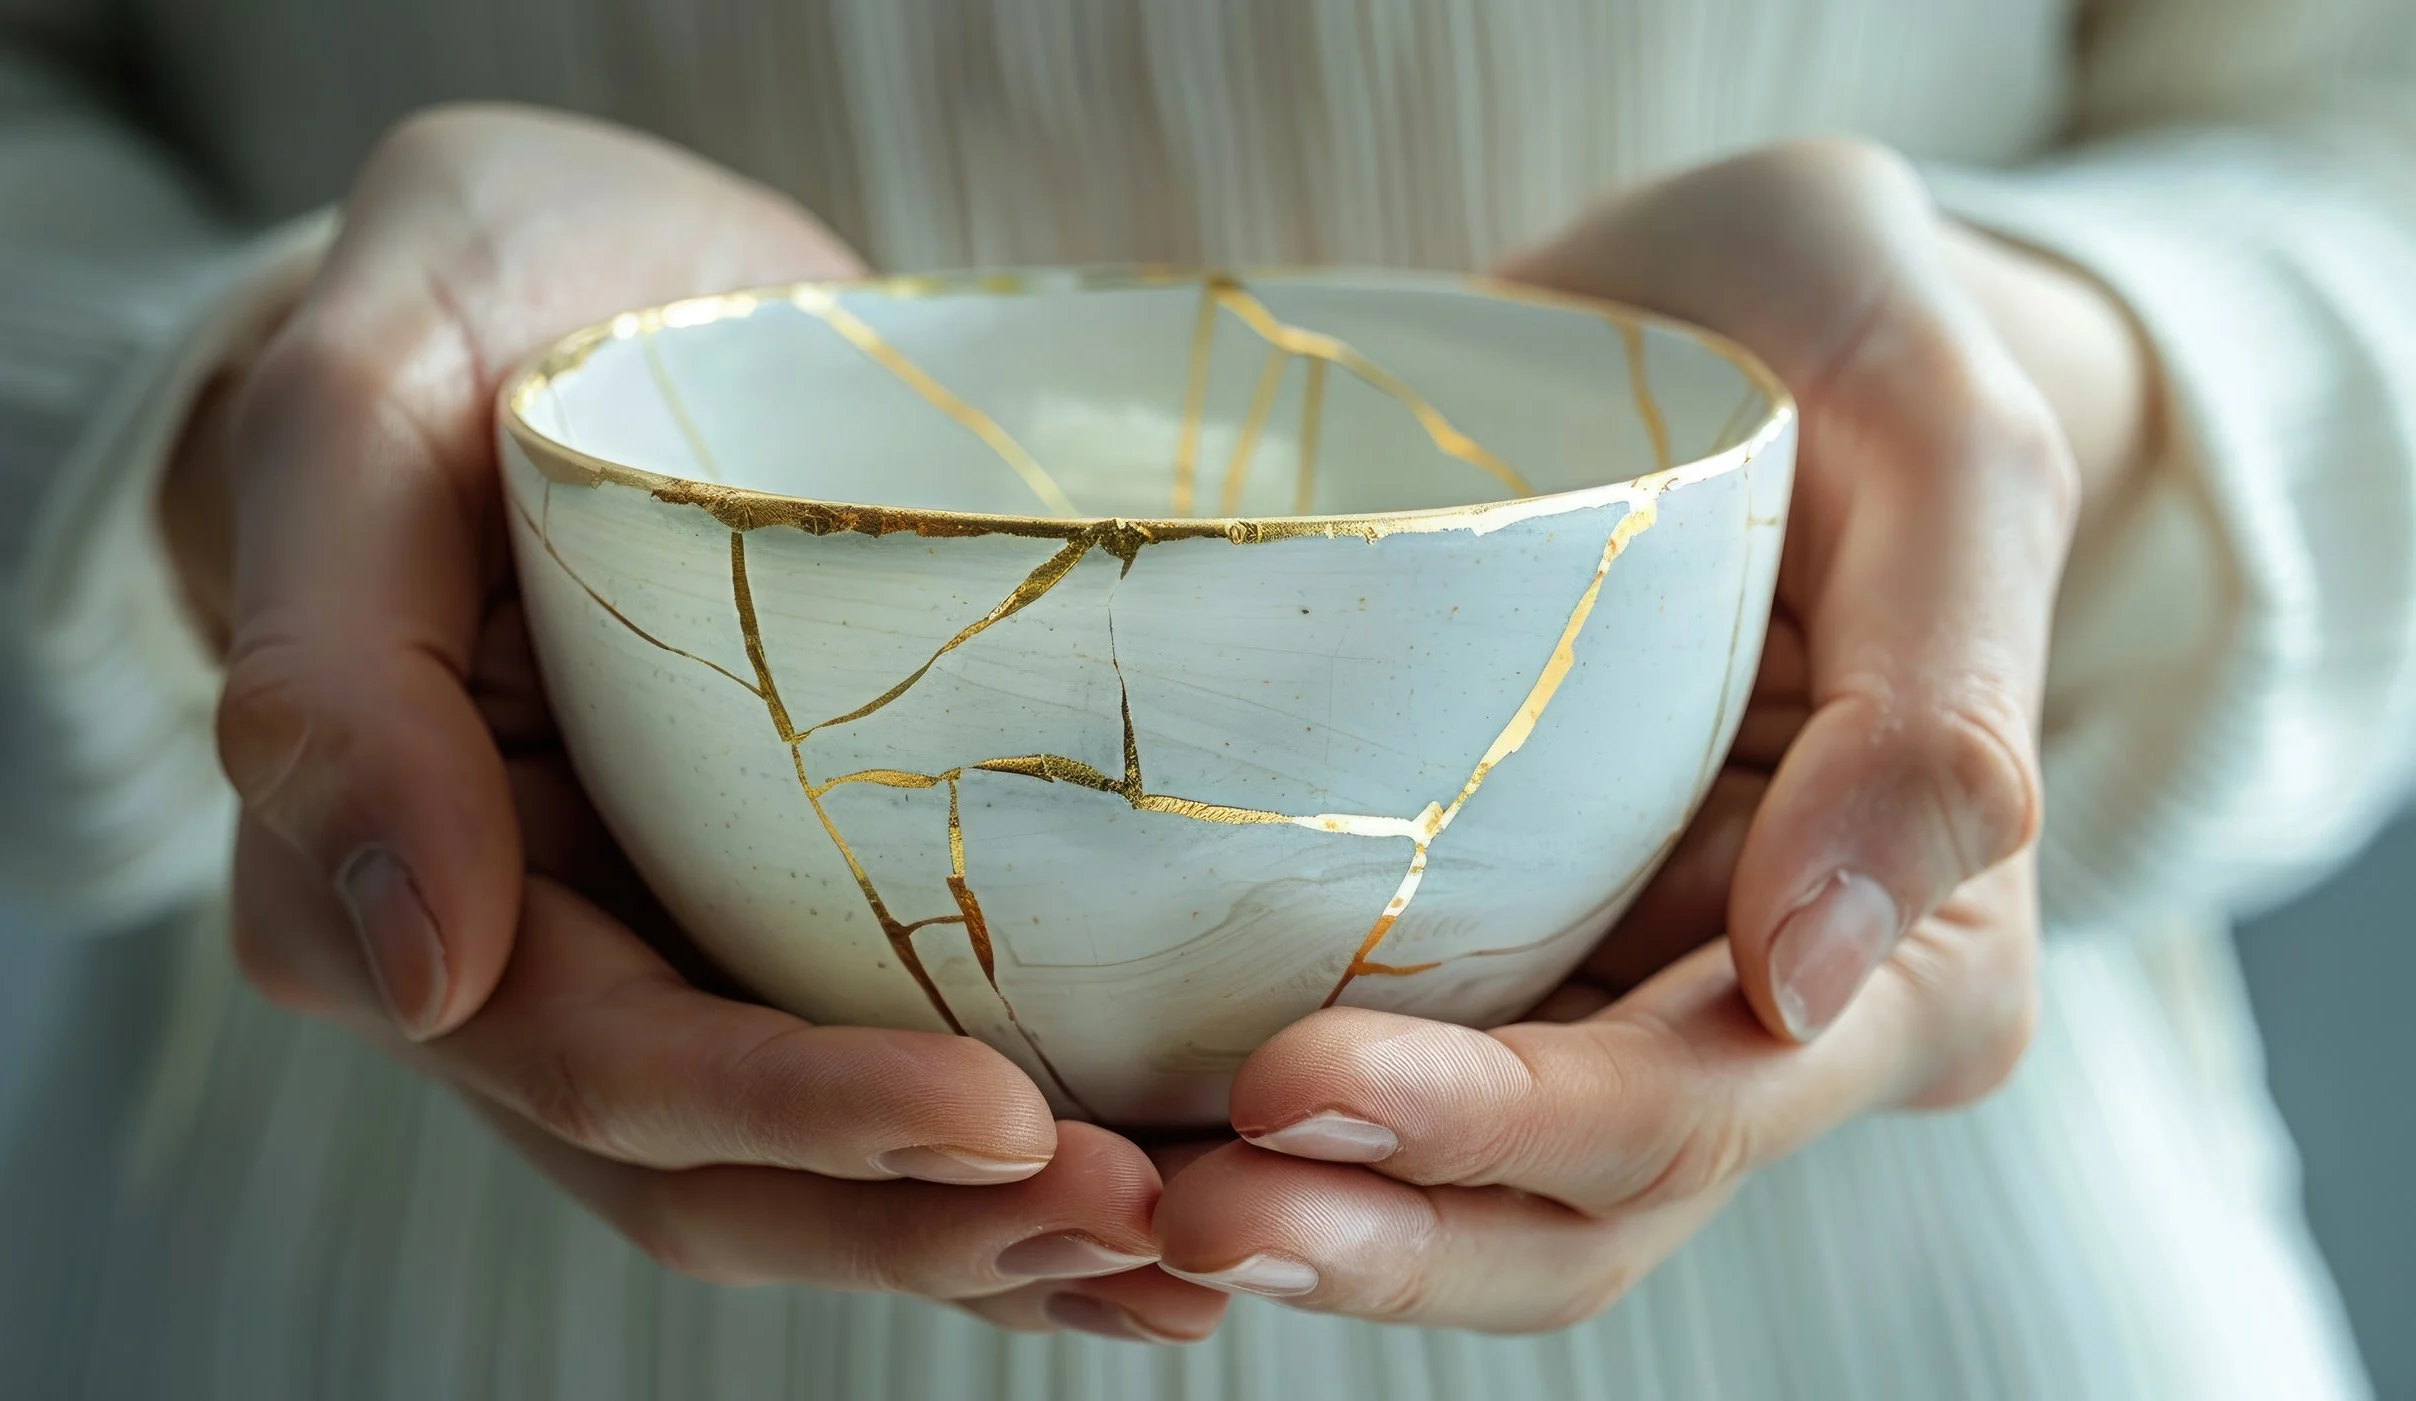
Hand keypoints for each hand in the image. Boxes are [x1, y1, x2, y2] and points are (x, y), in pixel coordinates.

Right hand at [178, 104, 1227, 1342]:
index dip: (790, 1120)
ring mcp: (663, 942)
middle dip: (924, 1217)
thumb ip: (332, 671)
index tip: (1001, 1119)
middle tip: (1147, 1212)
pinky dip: (1014, 1168)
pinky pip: (886, 1076)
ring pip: (808, 1171)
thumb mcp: (363, 411)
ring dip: (992, 1234)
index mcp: (391, 865)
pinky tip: (1169, 1196)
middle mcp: (526, 949)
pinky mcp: (783, 909)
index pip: (591, 1055)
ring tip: (1189, 1240)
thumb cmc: (475, 300)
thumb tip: (416, 973)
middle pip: (714, 1167)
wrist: (591, 269)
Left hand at [1150, 138, 2152, 1328]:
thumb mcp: (1950, 455)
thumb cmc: (1856, 342)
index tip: (1293, 1089)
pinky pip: (1386, 1069)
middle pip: (1575, 1208)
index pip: (1706, 1102)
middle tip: (1178, 1207)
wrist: (1732, 300)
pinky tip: (1125, 1125)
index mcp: (1919, 959)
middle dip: (1384, 1232)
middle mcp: (1764, 1016)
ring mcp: (1617, 987)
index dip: (1506, 1131)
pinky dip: (1269, 1135)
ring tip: (1119, 1204)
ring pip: (1472, 1196)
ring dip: (1311, 1228)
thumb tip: (1809, 973)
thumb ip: (1935, 710)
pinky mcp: (1497, 933)